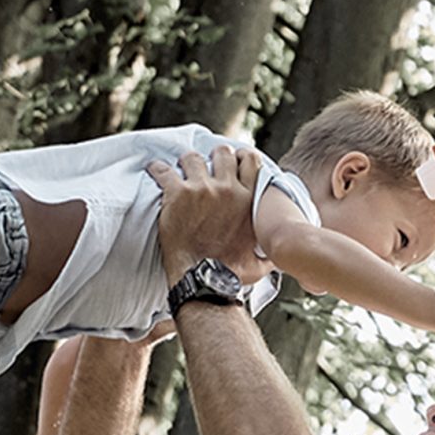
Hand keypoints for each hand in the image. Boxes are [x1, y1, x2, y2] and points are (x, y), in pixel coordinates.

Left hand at [148, 147, 267, 286]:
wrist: (205, 280)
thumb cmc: (231, 274)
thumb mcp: (261, 262)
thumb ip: (270, 251)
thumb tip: (278, 252)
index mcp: (249, 200)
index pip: (250, 161)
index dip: (240, 157)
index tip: (234, 160)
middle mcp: (228, 189)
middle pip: (222, 153)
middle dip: (214, 156)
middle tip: (206, 165)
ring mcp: (202, 190)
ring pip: (192, 158)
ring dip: (187, 163)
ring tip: (181, 170)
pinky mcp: (177, 194)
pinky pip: (163, 171)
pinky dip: (158, 170)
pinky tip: (156, 171)